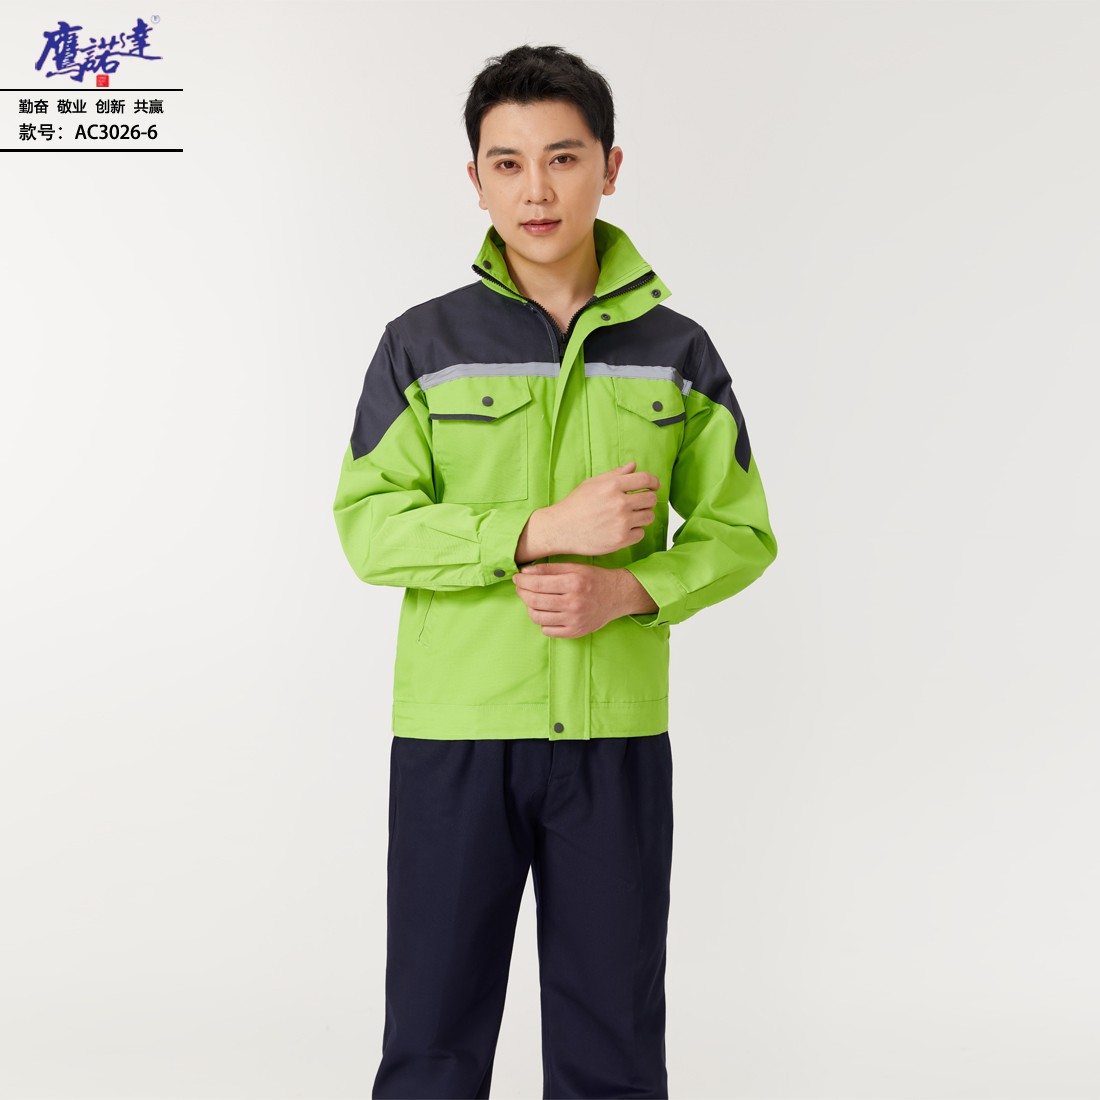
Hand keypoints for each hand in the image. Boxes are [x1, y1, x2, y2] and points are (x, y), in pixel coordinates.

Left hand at [512, 562, 657, 637]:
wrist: (617, 596)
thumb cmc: (594, 579)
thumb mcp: (574, 567)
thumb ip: (549, 569)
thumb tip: (524, 572)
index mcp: (574, 582)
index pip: (537, 584)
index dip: (521, 581)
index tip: (517, 577)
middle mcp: (574, 602)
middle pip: (534, 601)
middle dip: (521, 593)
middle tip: (520, 587)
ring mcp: (575, 619)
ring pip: (537, 617)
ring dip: (529, 608)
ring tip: (532, 600)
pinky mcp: (576, 632)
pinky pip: (547, 631)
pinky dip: (542, 622)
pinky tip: (546, 612)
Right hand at [515, 462, 658, 560]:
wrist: (561, 529)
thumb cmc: (575, 505)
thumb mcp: (593, 483)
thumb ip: (616, 474)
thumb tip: (634, 466)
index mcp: (613, 485)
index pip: (646, 479)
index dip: (654, 482)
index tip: (654, 486)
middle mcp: (620, 503)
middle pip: (651, 499)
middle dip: (648, 500)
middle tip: (639, 503)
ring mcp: (622, 522)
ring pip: (649, 517)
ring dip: (643, 516)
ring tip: (630, 517)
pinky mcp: (621, 539)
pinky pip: (641, 534)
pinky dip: (634, 532)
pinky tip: (622, 529)